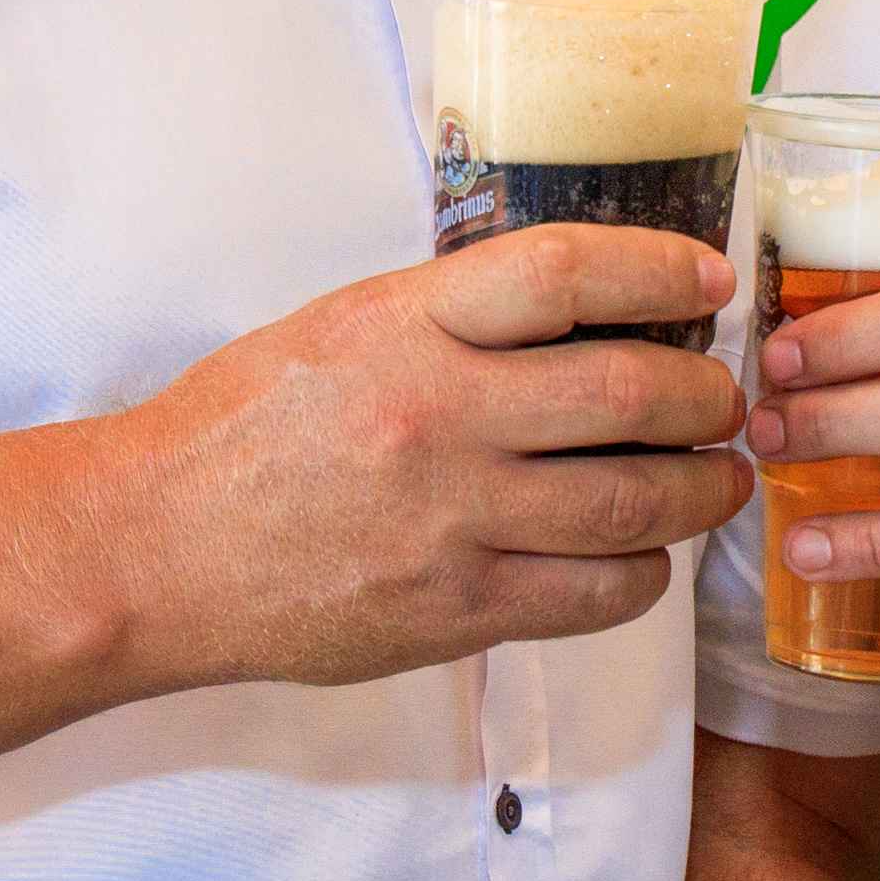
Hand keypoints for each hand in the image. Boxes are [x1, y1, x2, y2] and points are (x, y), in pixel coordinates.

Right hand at [119, 224, 753, 691]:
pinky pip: (595, 592)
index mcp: (406, 325)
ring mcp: (450, 521)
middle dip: (707, 395)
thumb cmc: (244, 427)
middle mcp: (437, 416)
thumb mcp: (344, 326)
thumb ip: (455, 317)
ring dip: (702, 490)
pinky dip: (643, 571)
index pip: (566, 272)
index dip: (660, 269)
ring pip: (634, 503)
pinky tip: (642, 554)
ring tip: (719, 478)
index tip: (708, 280)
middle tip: (725, 399)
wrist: (153, 550)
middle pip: (629, 394)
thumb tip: (585, 310)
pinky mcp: (454, 611)